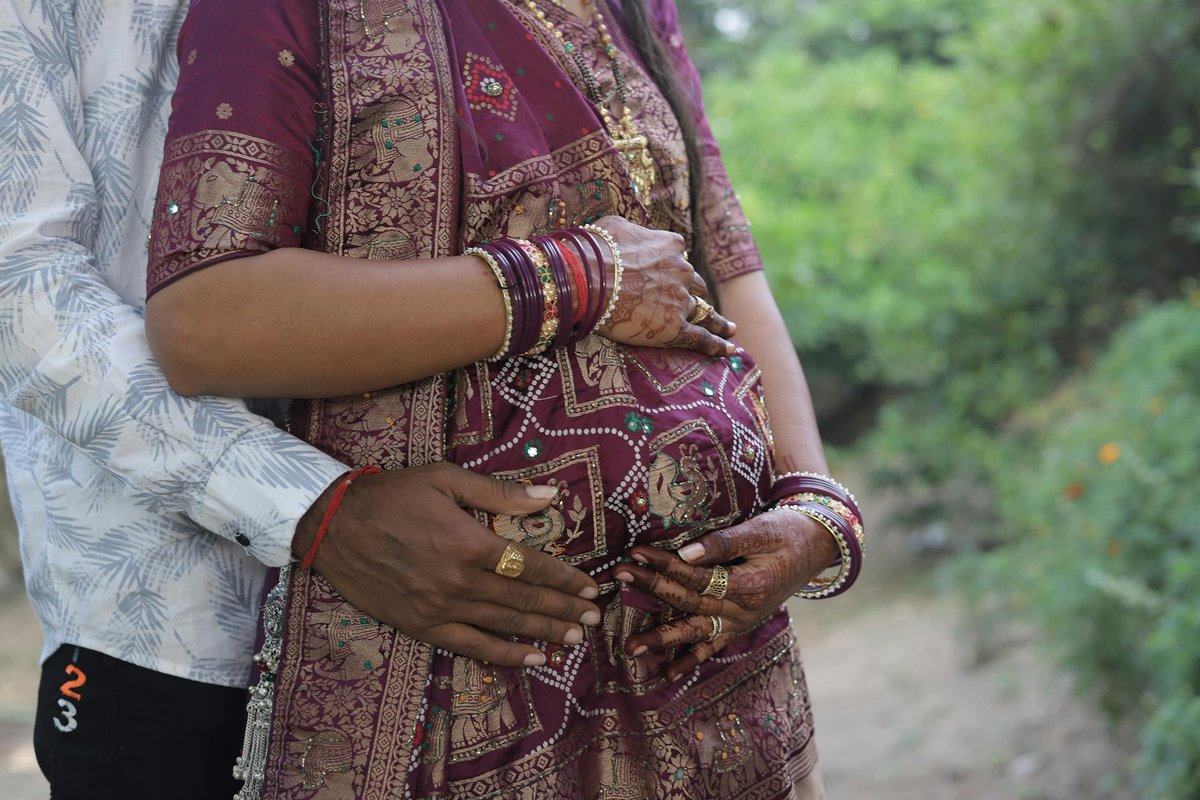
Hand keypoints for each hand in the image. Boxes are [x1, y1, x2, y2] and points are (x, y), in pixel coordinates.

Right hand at [293, 463, 600, 668]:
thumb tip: (549, 496)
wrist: (332, 525)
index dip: (564, 578)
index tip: (590, 586)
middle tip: (595, 618)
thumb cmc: (391, 494)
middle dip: (563, 609)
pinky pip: (472, 647)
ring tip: (575, 638)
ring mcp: (441, 609)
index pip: (531, 566)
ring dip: (544, 632)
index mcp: (470, 543)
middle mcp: (461, 581)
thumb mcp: (445, 478)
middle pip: (525, 600)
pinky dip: (505, 655)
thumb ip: (500, 493)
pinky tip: (533, 659)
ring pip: (505, 625)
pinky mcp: (422, 626)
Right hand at [589, 216, 736, 357]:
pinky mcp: (675, 328)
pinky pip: (702, 338)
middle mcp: (682, 271)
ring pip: (705, 312)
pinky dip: (717, 345)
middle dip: (695, 294)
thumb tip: (628, 235)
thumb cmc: (594, 250)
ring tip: (728, 329)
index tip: (667, 276)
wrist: (585, 278)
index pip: (680, 258)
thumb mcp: (616, 227)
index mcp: (671, 246)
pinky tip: (729, 350)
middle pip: (695, 286)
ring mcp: (680, 300)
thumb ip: (633, 233)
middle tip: (697, 304)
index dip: (674, 268)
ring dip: (716, 320)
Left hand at [614, 507, 837, 680]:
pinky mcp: (741, 626)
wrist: (818, 546)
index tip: (635, 552)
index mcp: (749, 585)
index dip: (664, 565)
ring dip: (663, 640)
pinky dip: (692, 662)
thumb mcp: (760, 530)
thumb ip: (722, 544)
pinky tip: (669, 675)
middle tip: (619, 576)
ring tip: (630, 649)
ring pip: (696, 633)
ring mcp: (742, 622)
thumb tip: (683, 555)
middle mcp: (744, 611)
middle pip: (689, 602)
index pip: (696, 576)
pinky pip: (714, 648)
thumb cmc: (788, 532)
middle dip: (651, 589)